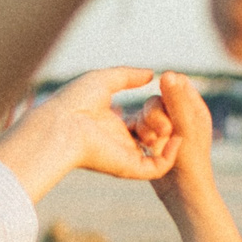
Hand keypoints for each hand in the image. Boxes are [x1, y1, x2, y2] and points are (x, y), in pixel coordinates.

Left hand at [0, 67, 177, 202]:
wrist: (62, 125)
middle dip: (167, 124)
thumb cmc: (75, 101)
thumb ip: (128, 76)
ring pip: (159, 153)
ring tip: (178, 120)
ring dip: (172, 138)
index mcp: (111, 126)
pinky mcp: (129, 168)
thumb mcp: (105, 79)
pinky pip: (158, 167)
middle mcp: (119, 143)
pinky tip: (176, 136)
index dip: (156, 112)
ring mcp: (125, 157)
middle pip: (152, 138)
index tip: (166, 99)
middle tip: (176, 110)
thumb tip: (150, 73)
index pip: (141, 123)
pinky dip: (171, 154)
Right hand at [135, 71, 215, 207]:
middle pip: (158, 98)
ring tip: (153, 142)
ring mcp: (165, 129)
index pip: (178, 84)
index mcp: (195, 109)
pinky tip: (144, 144)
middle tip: (162, 130)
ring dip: (145, 124)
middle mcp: (180, 116)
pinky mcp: (152, 140)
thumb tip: (166, 72)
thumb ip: (176, 100)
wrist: (183, 193)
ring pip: (146, 113)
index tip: (164, 103)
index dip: (168, 89)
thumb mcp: (185, 127)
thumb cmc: (191, 161)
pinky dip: (140, 132)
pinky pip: (139, 126)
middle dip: (154, 112)